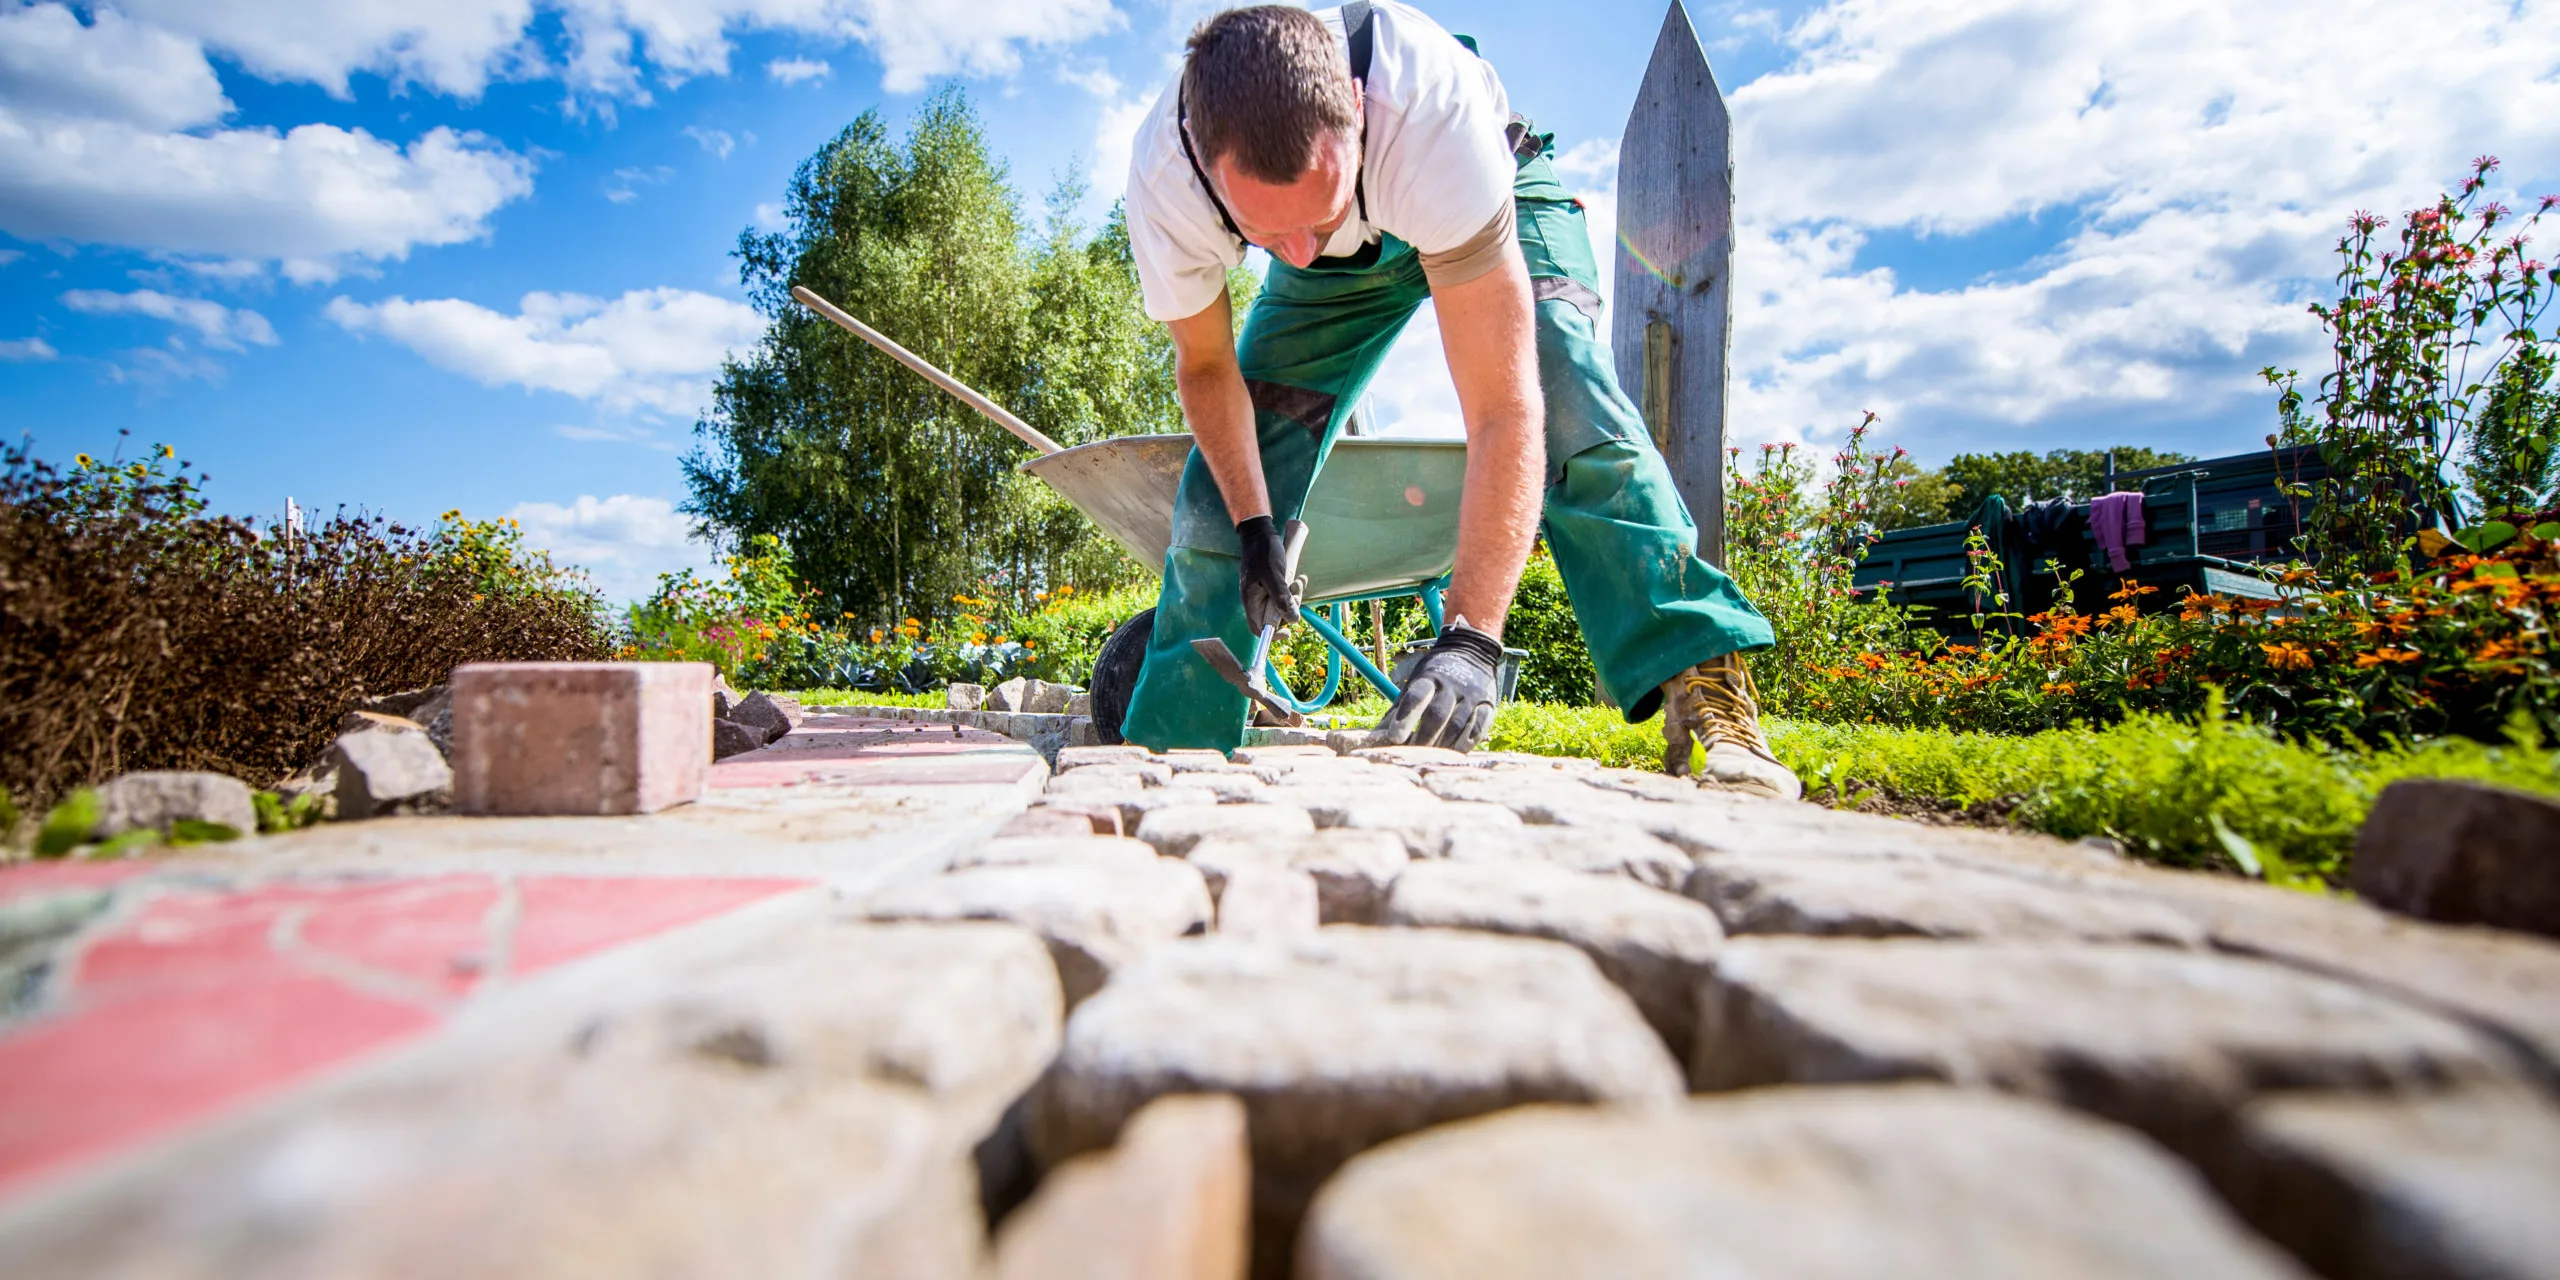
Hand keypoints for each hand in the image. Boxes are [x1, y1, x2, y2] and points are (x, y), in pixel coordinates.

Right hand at [1236, 515, 1294, 633]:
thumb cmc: (1264, 553)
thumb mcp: (1275, 577)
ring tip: (1298, 581)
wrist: (1260, 533)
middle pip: (1275, 617)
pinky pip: (1284, 593)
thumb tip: (1292, 620)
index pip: (1259, 629)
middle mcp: (1257, 600)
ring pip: (1282, 605)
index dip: (1273, 634)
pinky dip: (1293, 588)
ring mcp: (1263, 592)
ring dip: (1294, 596)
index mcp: (1251, 601)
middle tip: (1296, 593)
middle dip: (1290, 608)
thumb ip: (1282, 599)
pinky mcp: (1271, 584)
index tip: (1289, 631)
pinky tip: (1299, 578)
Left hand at [1371, 621, 1502, 750]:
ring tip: (1430, 757)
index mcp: (1429, 677)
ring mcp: (1471, 696)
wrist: (1472, 651)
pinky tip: (1454, 752)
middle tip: (1412, 755)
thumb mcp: (1415, 682)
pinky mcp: (1488, 705)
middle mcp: (1451, 685)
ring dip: (1442, 745)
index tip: (1394, 738)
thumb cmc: (1435, 675)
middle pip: (1437, 715)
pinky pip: (1478, 728)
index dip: (1405, 718)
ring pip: (1457, 725)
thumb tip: (1374, 738)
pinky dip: (1465, 743)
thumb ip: (1398, 710)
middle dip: (1423, 737)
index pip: (1416, 697)